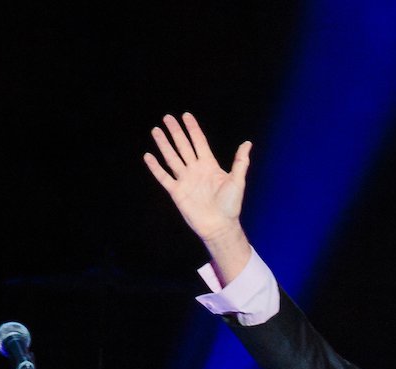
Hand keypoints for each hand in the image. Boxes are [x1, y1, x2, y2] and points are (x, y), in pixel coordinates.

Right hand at [144, 112, 252, 282]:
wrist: (219, 226)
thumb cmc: (231, 205)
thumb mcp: (237, 181)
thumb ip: (240, 162)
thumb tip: (247, 143)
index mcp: (209, 166)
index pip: (199, 143)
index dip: (193, 129)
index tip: (186, 116)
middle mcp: (196, 170)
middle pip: (183, 146)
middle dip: (176, 132)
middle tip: (167, 117)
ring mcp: (185, 180)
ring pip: (172, 158)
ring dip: (164, 144)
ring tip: (156, 131)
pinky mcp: (177, 192)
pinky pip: (164, 177)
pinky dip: (155, 167)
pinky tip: (148, 156)